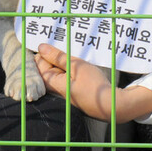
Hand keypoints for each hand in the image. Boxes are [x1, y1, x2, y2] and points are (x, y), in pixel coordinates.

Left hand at [34, 44, 151, 122]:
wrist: (113, 106)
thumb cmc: (95, 87)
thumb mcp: (76, 66)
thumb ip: (57, 57)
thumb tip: (41, 48)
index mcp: (53, 83)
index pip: (39, 63)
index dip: (45, 52)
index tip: (54, 44)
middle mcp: (56, 89)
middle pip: (48, 67)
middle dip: (55, 56)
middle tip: (67, 49)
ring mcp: (65, 92)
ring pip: (58, 71)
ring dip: (65, 62)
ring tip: (75, 56)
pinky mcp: (73, 92)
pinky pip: (67, 77)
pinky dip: (71, 70)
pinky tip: (80, 65)